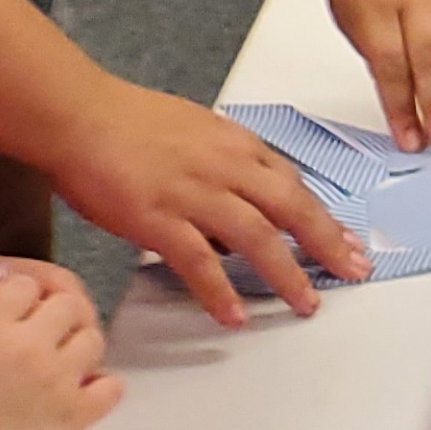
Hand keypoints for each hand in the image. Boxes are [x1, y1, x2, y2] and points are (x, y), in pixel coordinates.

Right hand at [0, 263, 123, 429]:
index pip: (25, 285)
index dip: (18, 292)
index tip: (10, 308)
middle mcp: (33, 348)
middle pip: (68, 304)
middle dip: (54, 309)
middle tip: (40, 328)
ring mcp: (60, 382)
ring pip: (94, 339)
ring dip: (79, 341)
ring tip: (60, 355)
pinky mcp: (76, 416)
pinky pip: (112, 387)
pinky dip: (104, 384)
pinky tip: (83, 388)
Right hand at [47, 77, 370, 328]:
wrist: (78, 115)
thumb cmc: (127, 119)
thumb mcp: (195, 129)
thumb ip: (225, 161)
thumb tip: (243, 197)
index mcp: (235, 145)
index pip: (292, 183)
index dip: (322, 216)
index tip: (345, 241)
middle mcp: (224, 167)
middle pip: (291, 208)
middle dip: (327, 243)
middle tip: (352, 271)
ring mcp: (193, 194)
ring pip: (257, 237)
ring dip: (286, 273)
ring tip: (305, 304)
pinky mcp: (158, 219)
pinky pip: (198, 262)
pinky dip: (219, 291)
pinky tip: (233, 314)